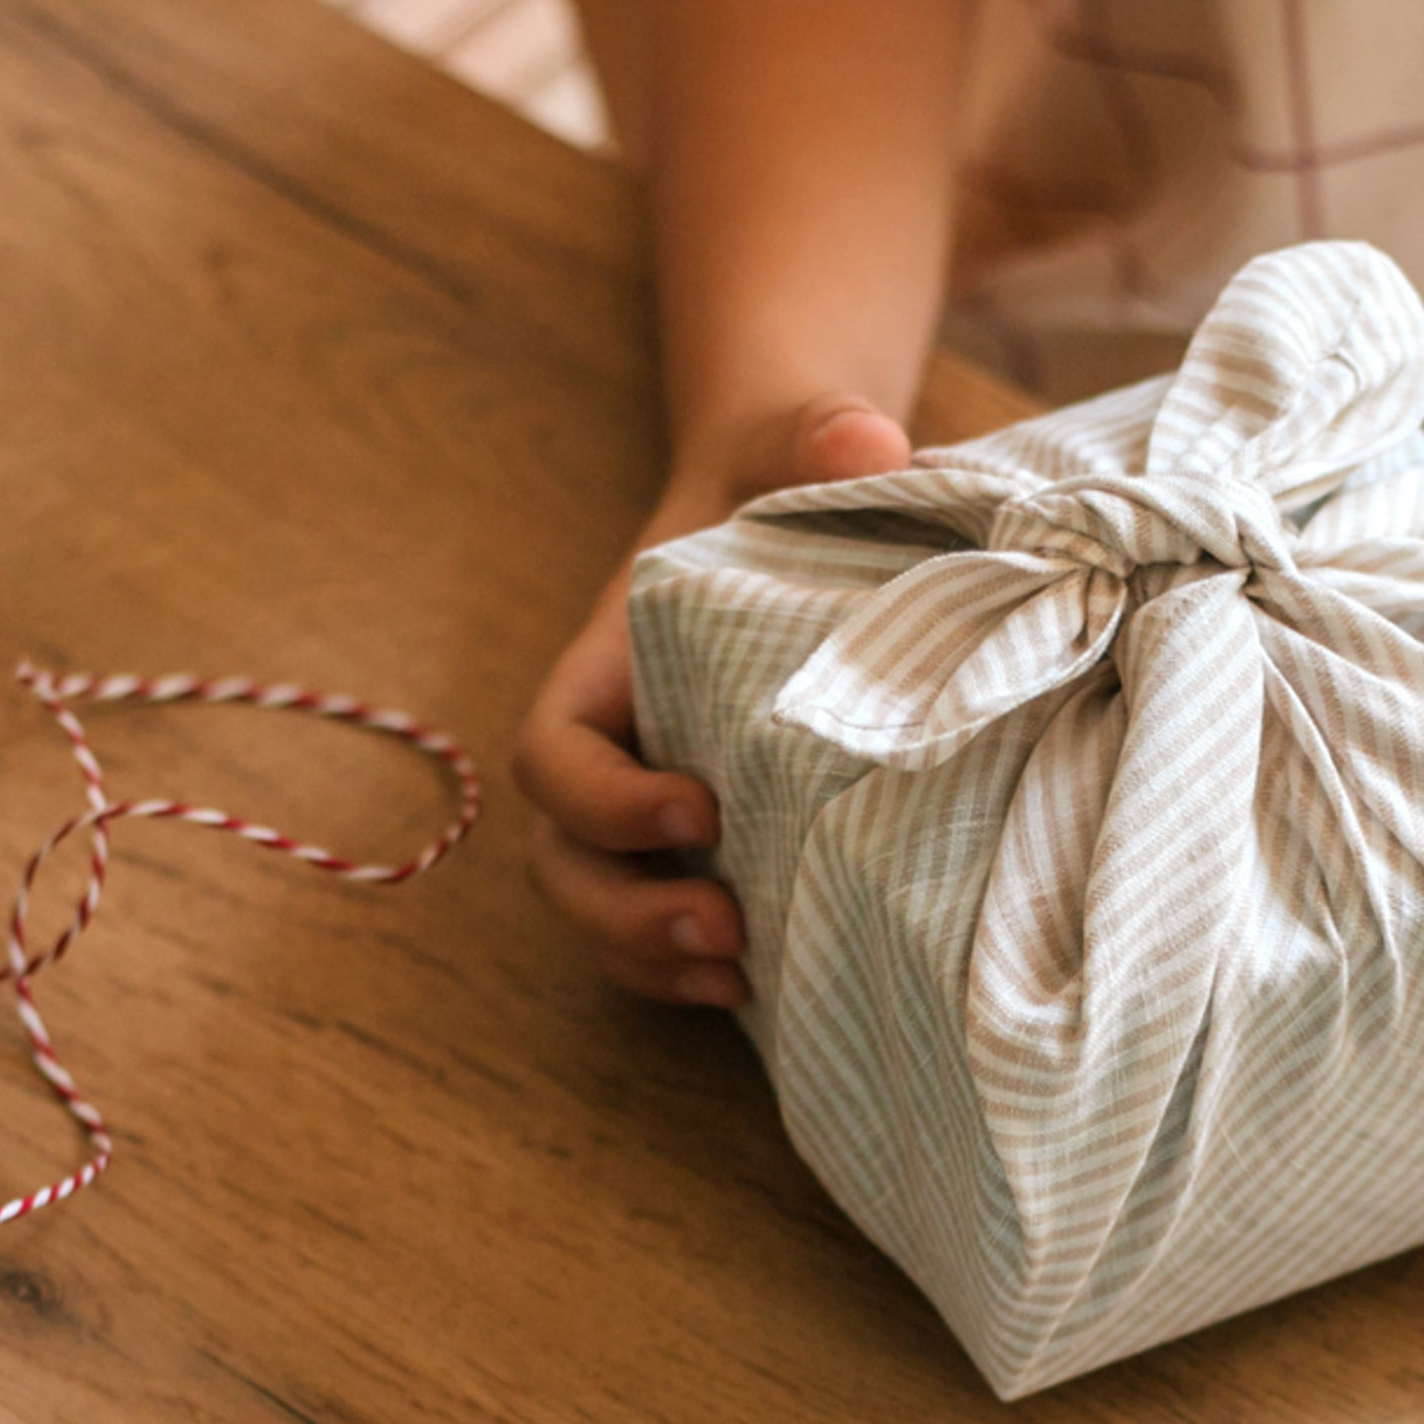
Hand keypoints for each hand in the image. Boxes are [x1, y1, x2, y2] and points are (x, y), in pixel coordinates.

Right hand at [515, 394, 915, 1005]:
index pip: (553, 755)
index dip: (604, 800)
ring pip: (600, 911)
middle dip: (624, 911)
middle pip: (563, 860)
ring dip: (653, 960)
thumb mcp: (794, 443)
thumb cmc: (783, 474)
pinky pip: (662, 930)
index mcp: (606, 670)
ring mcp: (650, 808)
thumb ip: (818, 435)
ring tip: (741, 977)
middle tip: (723, 927)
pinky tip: (764, 988)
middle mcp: (614, 751)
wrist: (796, 504)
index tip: (700, 806)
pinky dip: (692, 971)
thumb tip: (869, 443)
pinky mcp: (706, 847)